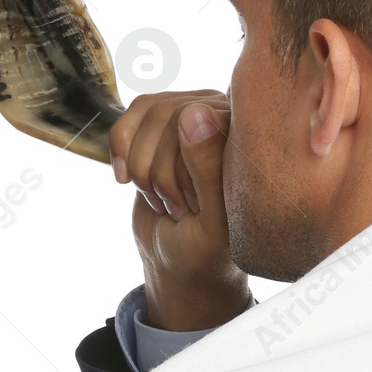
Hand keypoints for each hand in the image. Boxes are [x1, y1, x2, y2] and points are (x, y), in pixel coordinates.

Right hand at [108, 90, 252, 331]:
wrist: (176, 260)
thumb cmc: (205, 249)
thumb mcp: (211, 221)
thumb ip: (210, 170)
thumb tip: (194, 111)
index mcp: (250, 142)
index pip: (204, 122)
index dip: (184, 169)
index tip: (195, 207)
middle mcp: (226, 120)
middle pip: (170, 114)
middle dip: (161, 173)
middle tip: (180, 209)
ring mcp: (192, 118)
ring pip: (147, 114)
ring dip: (142, 167)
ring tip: (164, 200)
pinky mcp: (161, 127)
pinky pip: (129, 121)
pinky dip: (121, 153)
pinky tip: (128, 180)